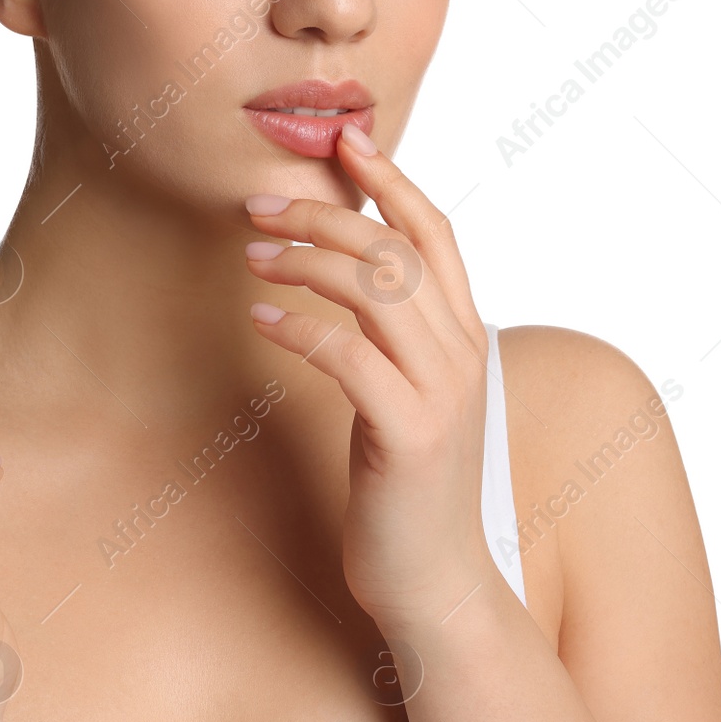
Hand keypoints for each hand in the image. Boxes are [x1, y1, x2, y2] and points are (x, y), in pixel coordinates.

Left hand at [243, 122, 503, 627]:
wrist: (436, 581)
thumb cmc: (408, 482)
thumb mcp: (411, 391)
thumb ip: (397, 332)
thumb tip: (348, 268)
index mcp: (468, 335)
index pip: (437, 232)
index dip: (392, 179)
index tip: (345, 139)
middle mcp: (464, 353)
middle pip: (394, 248)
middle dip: (322, 211)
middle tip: (256, 203)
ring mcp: (442, 392)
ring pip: (375, 288)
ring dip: (303, 259)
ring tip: (252, 256)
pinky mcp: (410, 433)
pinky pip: (348, 353)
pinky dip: (299, 326)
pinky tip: (261, 318)